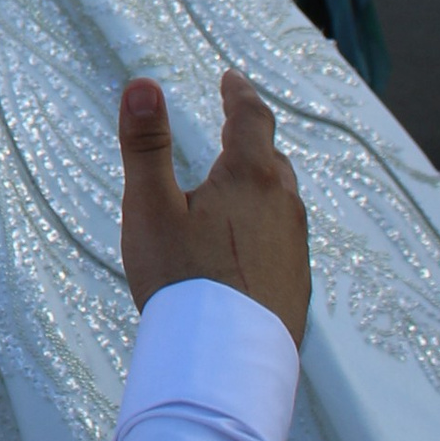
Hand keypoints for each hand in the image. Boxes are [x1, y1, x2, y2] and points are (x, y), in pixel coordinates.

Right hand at [118, 68, 309, 349]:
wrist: (224, 362)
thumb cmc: (182, 279)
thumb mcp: (150, 207)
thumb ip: (146, 145)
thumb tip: (143, 84)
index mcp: (250, 178)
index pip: (252, 119)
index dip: (239, 94)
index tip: (231, 78)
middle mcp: (283, 206)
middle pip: (271, 160)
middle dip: (252, 141)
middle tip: (234, 128)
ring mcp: (294, 247)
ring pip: (281, 200)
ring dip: (261, 185)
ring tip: (237, 188)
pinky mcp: (295, 285)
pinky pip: (283, 239)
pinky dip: (265, 227)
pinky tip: (245, 249)